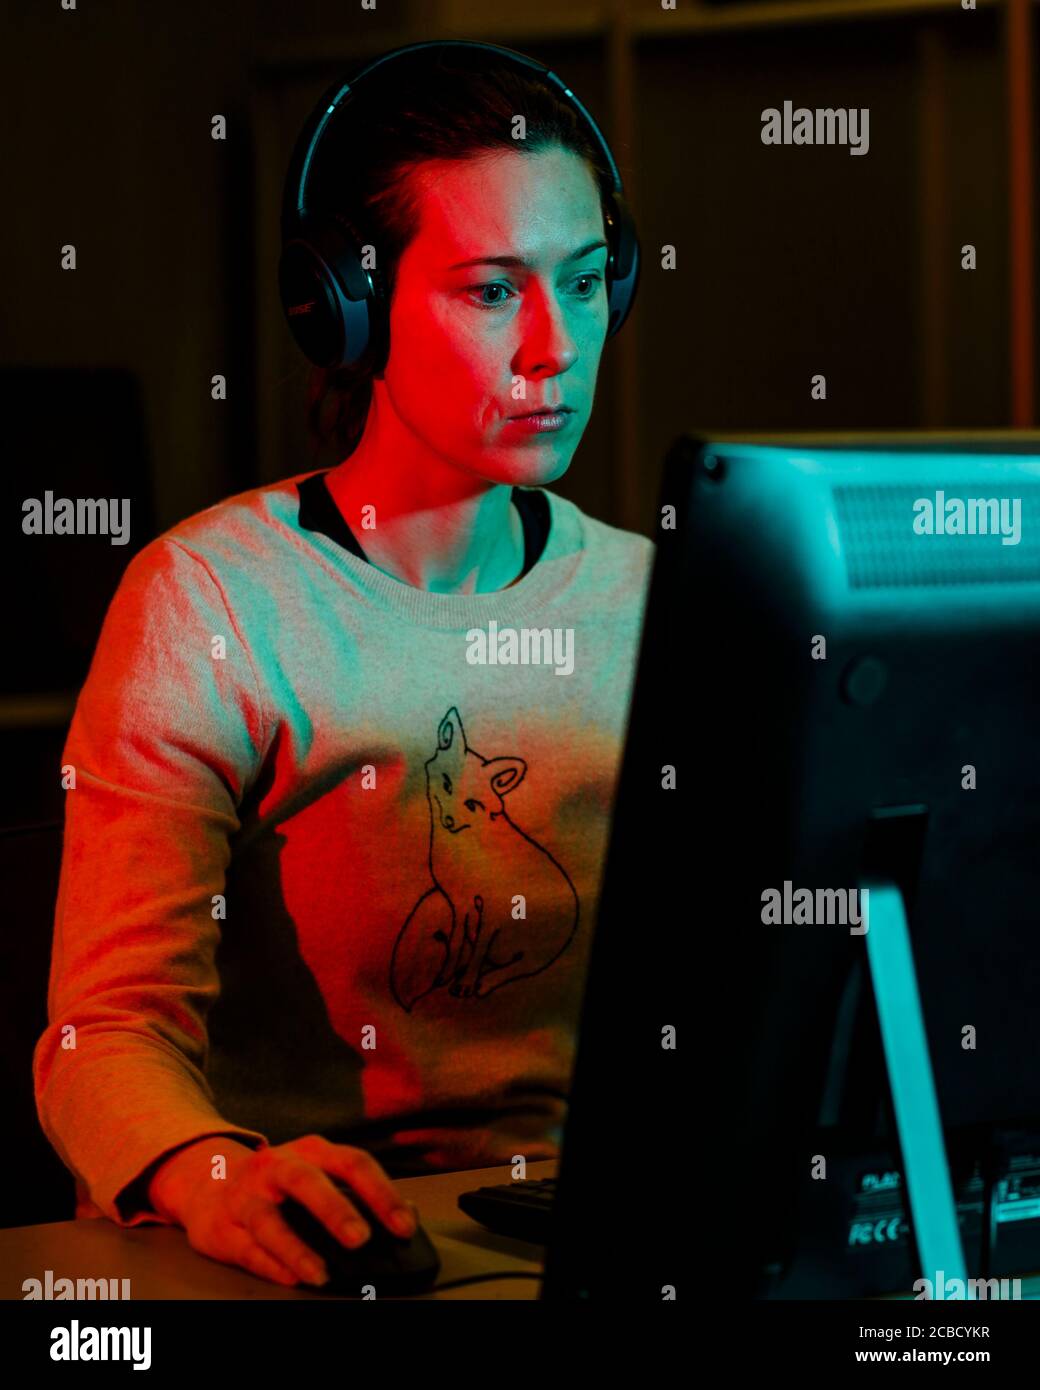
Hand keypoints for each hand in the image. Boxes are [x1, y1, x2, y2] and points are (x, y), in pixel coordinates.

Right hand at [148, 1133, 418, 1287]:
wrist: (209, 1181)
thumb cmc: (279, 1181)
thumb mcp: (319, 1172)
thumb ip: (359, 1191)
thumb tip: (408, 1213)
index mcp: (311, 1152)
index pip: (352, 1163)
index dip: (381, 1193)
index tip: (404, 1225)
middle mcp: (277, 1166)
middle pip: (306, 1181)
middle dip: (335, 1210)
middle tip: (362, 1239)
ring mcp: (247, 1195)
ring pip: (269, 1219)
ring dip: (296, 1248)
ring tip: (321, 1273)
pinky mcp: (222, 1226)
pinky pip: (246, 1248)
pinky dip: (269, 1264)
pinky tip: (290, 1278)